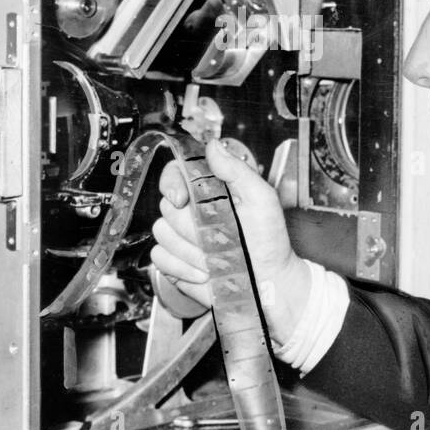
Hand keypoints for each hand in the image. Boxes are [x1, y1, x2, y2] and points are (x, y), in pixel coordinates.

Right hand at [150, 138, 310, 344]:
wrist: (268, 284)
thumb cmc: (270, 242)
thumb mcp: (261, 199)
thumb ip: (237, 171)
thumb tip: (213, 145)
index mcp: (209, 190)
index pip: (175, 173)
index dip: (173, 183)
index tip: (183, 198)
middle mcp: (191, 211)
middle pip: (166, 206)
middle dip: (192, 225)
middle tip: (218, 235)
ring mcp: (180, 238)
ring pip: (162, 233)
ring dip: (191, 250)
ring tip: (217, 257)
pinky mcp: (174, 263)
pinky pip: (160, 258)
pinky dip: (182, 268)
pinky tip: (205, 272)